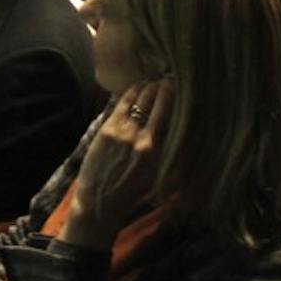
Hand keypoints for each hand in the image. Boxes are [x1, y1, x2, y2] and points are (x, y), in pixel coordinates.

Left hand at [62, 80, 172, 249]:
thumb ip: (168, 151)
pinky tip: (138, 87)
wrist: (100, 203)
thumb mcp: (158, 175)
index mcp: (159, 152)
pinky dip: (132, 92)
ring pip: (140, 99)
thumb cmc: (132, 192)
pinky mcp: (108, 129)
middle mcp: (144, 139)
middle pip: (157, 102)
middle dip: (164, 87)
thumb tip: (178, 128)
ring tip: (153, 81)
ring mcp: (124, 132)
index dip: (176, 97)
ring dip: (148, 87)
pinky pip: (123, 103)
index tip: (180, 87)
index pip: (172, 115)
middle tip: (169, 77)